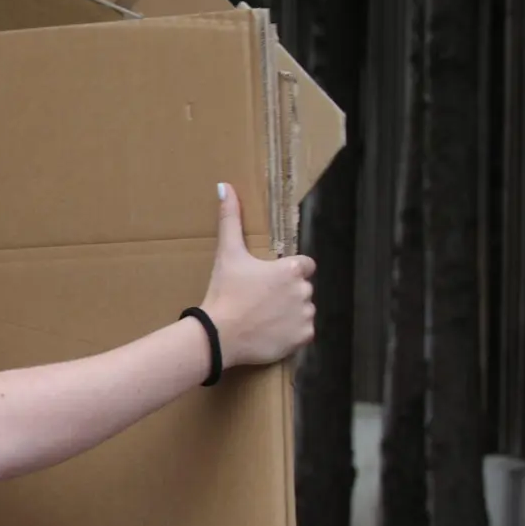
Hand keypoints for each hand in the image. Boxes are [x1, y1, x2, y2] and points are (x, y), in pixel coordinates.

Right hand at [199, 183, 315, 368]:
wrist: (219, 335)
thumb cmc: (225, 292)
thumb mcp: (228, 253)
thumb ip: (230, 218)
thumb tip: (225, 186)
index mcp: (292, 269)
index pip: (304, 265)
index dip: (287, 271)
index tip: (268, 279)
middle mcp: (305, 291)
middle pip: (302, 288)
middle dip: (286, 293)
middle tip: (259, 299)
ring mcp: (305, 316)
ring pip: (302, 310)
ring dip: (289, 313)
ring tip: (262, 317)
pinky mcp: (303, 339)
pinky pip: (302, 333)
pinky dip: (290, 333)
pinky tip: (269, 331)